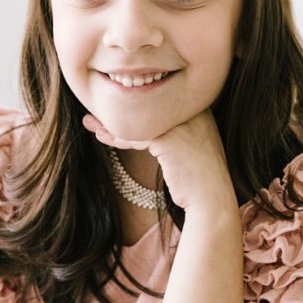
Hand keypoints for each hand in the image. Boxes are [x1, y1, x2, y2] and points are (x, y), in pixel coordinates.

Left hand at [82, 109, 235, 212]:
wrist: (212, 200)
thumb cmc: (198, 178)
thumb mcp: (187, 147)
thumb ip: (173, 131)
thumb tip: (146, 127)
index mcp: (198, 108)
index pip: (158, 102)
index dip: (133, 107)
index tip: (112, 112)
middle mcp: (192, 111)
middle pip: (147, 106)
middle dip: (118, 111)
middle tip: (94, 114)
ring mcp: (182, 123)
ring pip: (139, 120)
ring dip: (110, 123)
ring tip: (90, 124)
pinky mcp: (169, 139)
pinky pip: (135, 136)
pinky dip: (117, 138)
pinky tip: (102, 138)